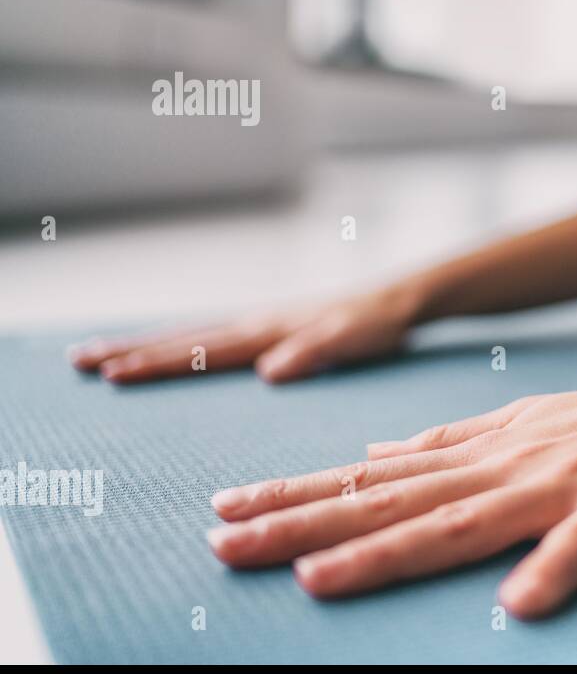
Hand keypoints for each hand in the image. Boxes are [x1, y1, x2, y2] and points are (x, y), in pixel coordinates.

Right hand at [68, 282, 424, 384]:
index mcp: (268, 331)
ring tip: (103, 354)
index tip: (113, 374)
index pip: (201, 351)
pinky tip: (169, 351)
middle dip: (131, 351)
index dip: (157, 364)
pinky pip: (213, 337)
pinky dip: (180, 343)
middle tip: (78, 362)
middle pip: (182, 339)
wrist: (400, 299)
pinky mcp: (272, 328)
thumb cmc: (377, 325)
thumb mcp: (351, 341)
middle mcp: (256, 323)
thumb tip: (268, 372)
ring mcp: (261, 323)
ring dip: (147, 345)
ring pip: (192, 335)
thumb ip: (313, 354)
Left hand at [205, 380, 576, 617]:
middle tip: (225, 545)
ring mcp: (563, 484)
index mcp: (485, 450)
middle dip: (306, 524)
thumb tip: (376, 454)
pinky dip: (553, 568)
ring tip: (318, 581)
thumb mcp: (523, 422)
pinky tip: (520, 606)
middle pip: (396, 501)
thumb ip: (450, 441)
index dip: (300, 493)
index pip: (377, 476)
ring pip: (463, 522)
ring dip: (390, 552)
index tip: (226, 507)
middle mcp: (509, 464)